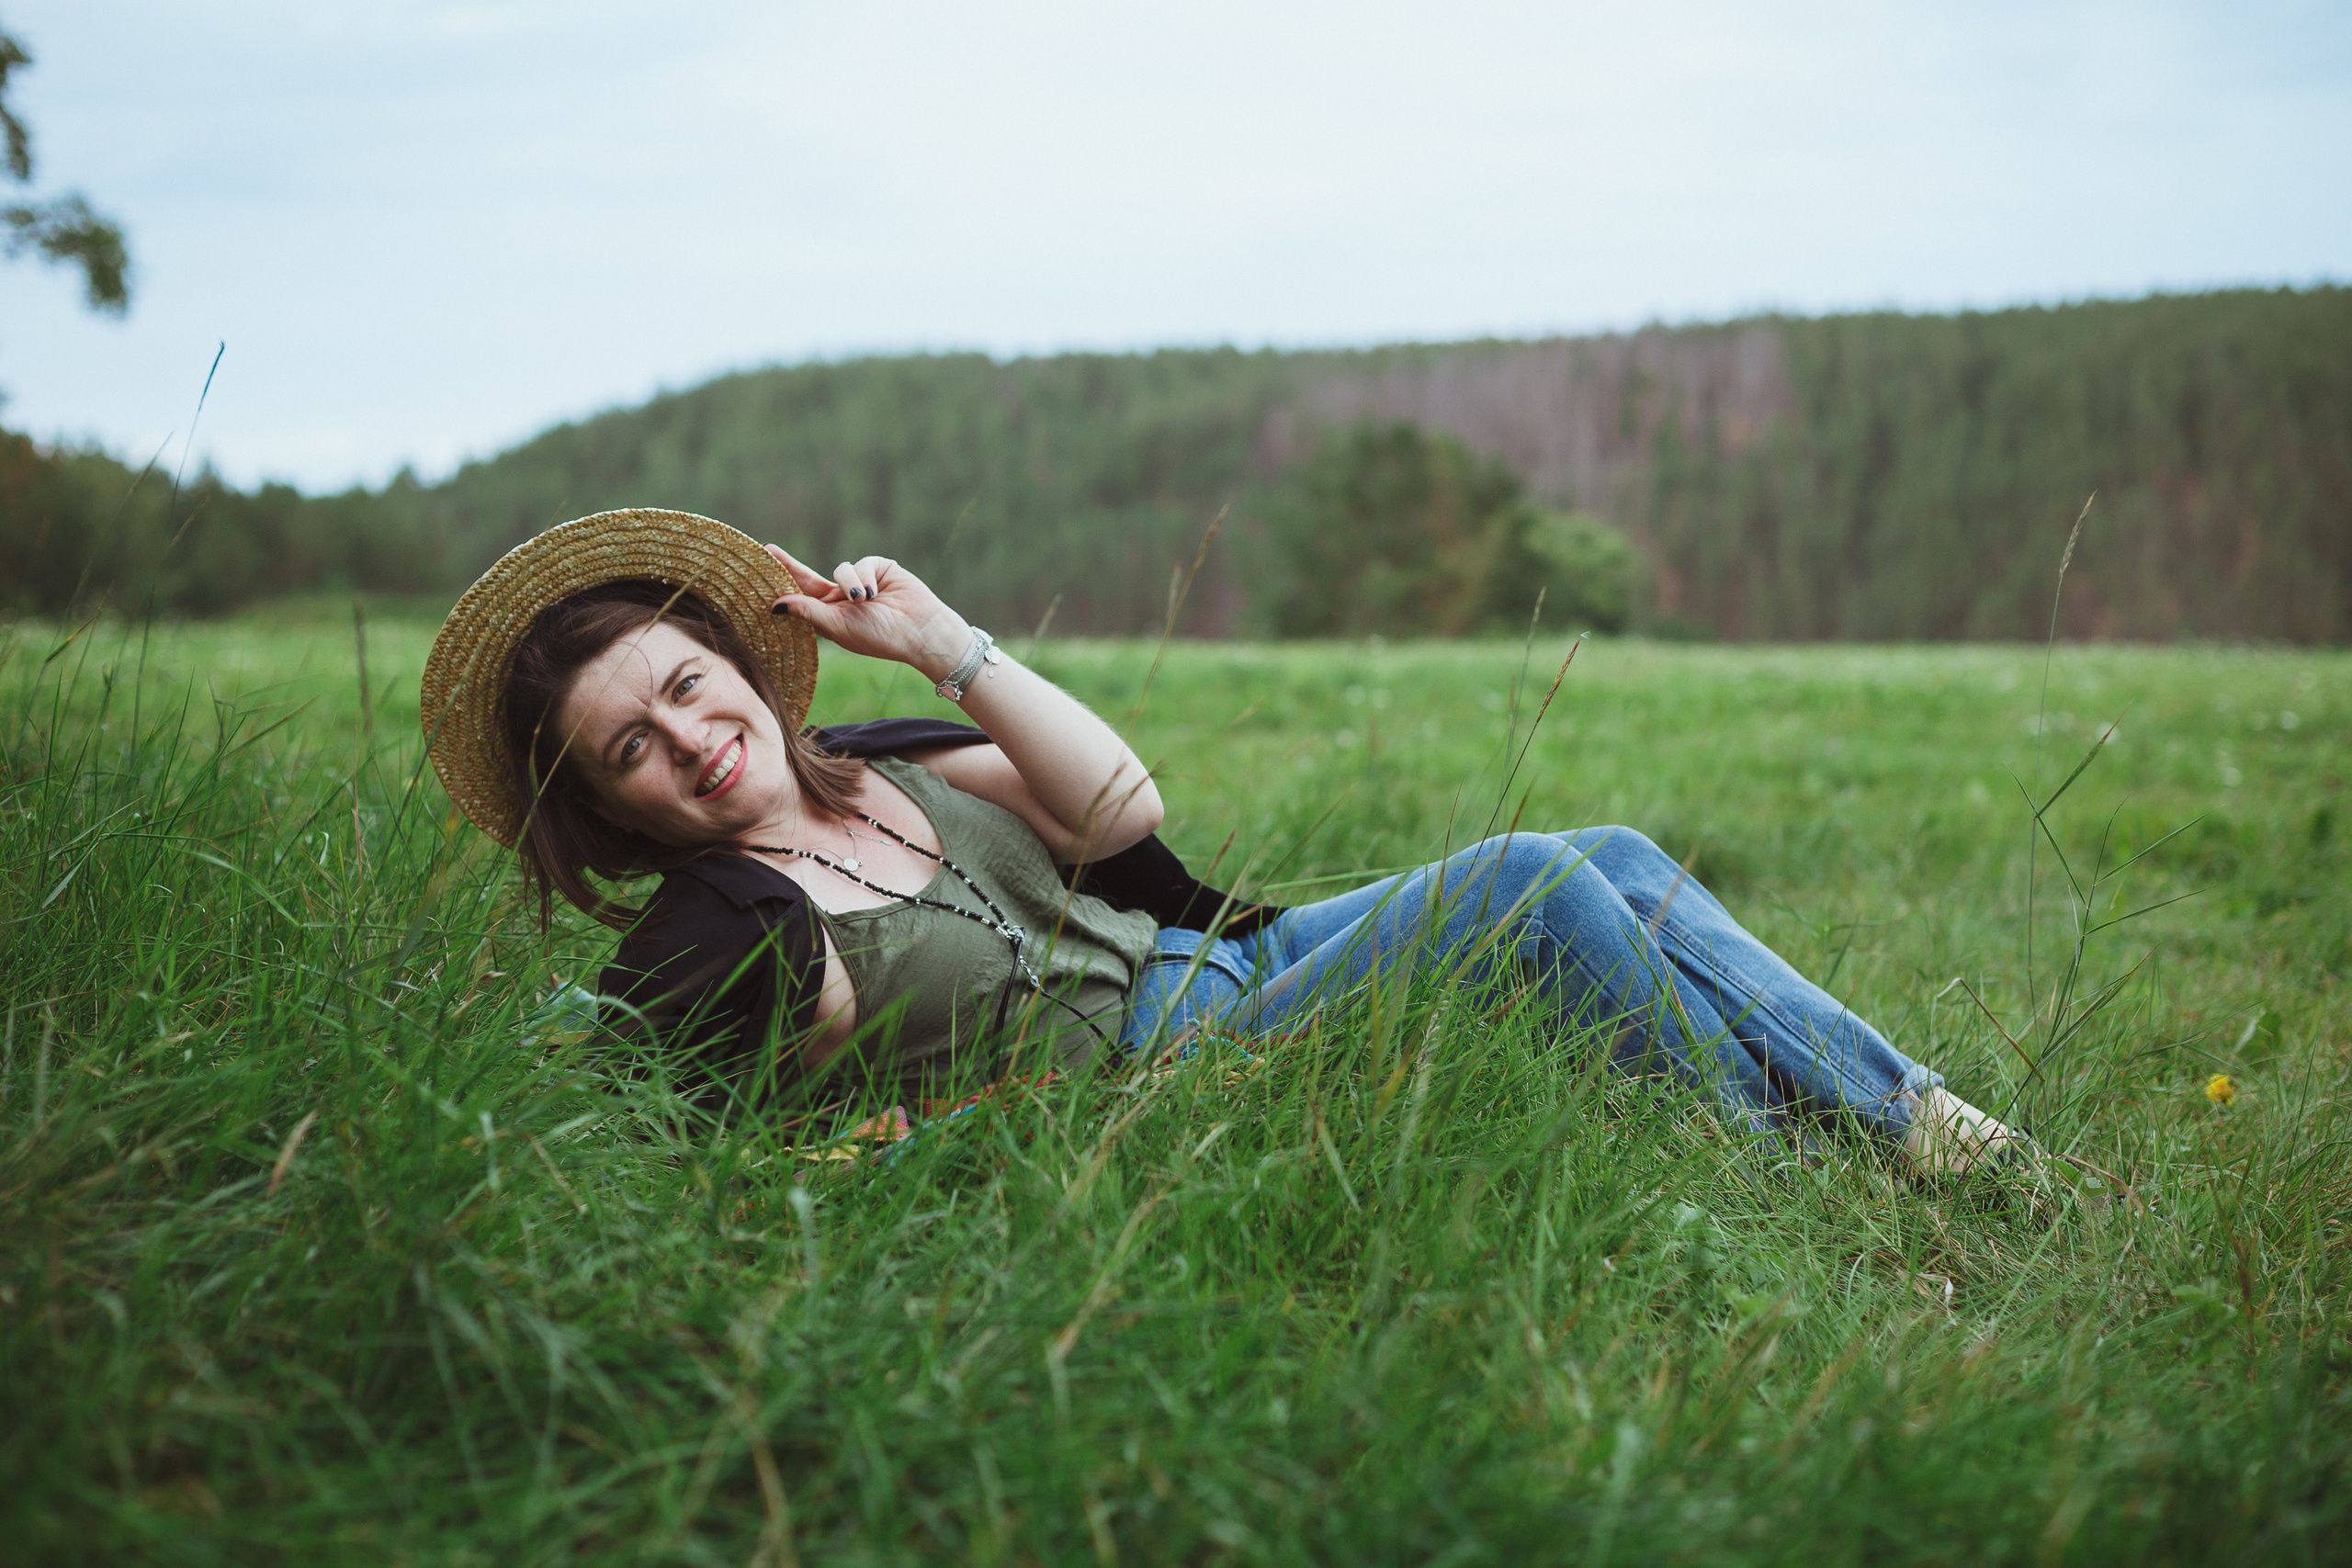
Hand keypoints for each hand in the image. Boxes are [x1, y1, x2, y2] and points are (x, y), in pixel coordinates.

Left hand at [764, 545, 972, 680]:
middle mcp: (843, 599)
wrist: (919, 631)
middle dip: (792, 565)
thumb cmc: (878, 636)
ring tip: (863, 601)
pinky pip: (862, 563)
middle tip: (769, 550)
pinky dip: (866, 577)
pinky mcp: (879, 569)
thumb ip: (807, 611)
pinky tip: (876, 592)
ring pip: (840, 569)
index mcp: (831, 616)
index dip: (782, 585)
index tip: (761, 576)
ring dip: (849, 584)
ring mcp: (860, 582)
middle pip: (810, 577)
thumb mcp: (838, 626)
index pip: (801, 598)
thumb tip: (774, 604)